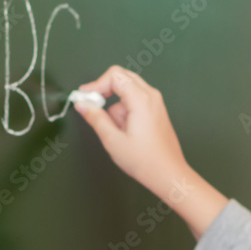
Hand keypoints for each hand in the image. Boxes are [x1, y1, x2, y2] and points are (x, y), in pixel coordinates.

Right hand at [74, 65, 189, 199]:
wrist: (169, 174)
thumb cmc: (144, 160)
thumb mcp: (113, 140)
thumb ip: (95, 118)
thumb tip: (82, 104)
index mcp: (141, 99)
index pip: (114, 75)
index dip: (96, 83)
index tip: (85, 97)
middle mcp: (151, 96)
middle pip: (122, 77)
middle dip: (105, 90)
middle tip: (93, 106)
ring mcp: (156, 103)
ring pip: (128, 90)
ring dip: (116, 104)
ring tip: (116, 129)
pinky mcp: (156, 111)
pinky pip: (136, 100)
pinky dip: (125, 110)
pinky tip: (125, 131)